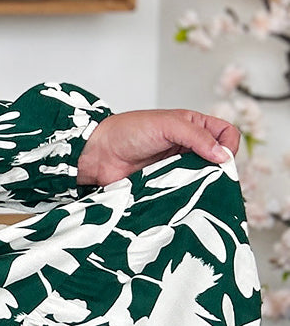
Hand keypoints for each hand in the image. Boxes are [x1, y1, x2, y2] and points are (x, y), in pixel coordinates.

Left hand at [77, 108, 240, 188]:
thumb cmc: (128, 131)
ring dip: (204, 186)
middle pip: (220, 161)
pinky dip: (189, 197)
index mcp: (194, 127)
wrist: (97, 154)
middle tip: (211, 178)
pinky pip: (186, 194)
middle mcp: (190, 148)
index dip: (229, 145)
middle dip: (220, 170)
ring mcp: (179, 168)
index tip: (221, 158)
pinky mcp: (167, 186)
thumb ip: (197, 137)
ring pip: (205, 180)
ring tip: (196, 189)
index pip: (227, 134)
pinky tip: (186, 199)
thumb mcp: (167, 125)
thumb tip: (224, 155)